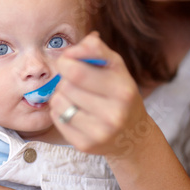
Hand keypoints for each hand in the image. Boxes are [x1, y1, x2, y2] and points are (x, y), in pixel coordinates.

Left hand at [50, 32, 149, 157]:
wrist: (133, 136)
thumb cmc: (120, 94)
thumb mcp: (116, 68)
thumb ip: (97, 50)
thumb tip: (78, 44)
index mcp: (123, 89)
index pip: (77, 71)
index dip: (66, 60)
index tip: (68, 59)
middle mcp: (114, 113)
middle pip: (66, 86)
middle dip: (64, 78)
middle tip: (73, 80)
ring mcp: (99, 132)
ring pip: (58, 102)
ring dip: (61, 94)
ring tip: (75, 96)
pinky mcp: (85, 145)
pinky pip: (57, 119)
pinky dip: (59, 111)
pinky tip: (74, 111)